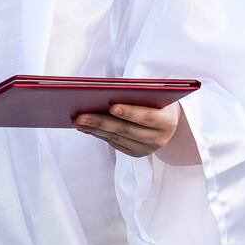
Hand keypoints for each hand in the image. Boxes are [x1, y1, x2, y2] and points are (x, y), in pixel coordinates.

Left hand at [75, 102, 194, 161]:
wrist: (168, 121)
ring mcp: (146, 149)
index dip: (130, 112)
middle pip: (126, 130)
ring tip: (76, 121)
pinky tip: (84, 127)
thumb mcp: (155, 95)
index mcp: (167, 121)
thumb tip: (106, 91)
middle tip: (80, 116)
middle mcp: (158, 138)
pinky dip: (98, 134)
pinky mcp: (135, 153)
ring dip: (94, 129)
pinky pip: (114, 143)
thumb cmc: (157, 101)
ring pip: (116, 138)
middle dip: (101, 122)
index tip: (112, 107)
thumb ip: (138, 93)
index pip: (147, 116)